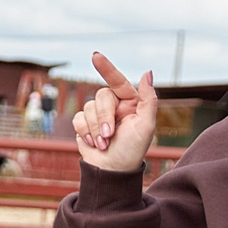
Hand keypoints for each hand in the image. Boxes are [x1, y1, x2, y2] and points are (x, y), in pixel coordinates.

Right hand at [73, 55, 157, 172]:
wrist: (113, 171)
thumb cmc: (132, 150)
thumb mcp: (146, 126)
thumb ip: (148, 99)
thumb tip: (147, 72)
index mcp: (130, 102)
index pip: (118, 81)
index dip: (106, 67)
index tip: (95, 55)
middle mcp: (114, 106)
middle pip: (101, 96)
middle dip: (104, 117)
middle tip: (109, 135)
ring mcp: (98, 115)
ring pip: (88, 107)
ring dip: (95, 128)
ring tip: (103, 144)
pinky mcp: (84, 124)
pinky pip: (78, 118)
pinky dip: (84, 131)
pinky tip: (93, 143)